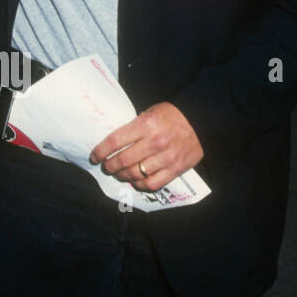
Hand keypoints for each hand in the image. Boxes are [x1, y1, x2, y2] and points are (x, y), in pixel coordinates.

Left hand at [89, 102, 203, 191]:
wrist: (202, 120)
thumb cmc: (173, 115)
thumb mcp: (150, 112)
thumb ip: (134, 127)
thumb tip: (113, 145)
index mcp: (146, 125)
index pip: (115, 142)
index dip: (101, 151)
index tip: (94, 156)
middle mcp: (156, 142)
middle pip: (123, 160)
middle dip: (109, 166)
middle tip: (106, 166)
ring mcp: (167, 157)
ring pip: (135, 174)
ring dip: (122, 176)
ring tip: (118, 174)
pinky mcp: (176, 168)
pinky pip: (152, 183)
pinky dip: (139, 184)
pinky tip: (134, 180)